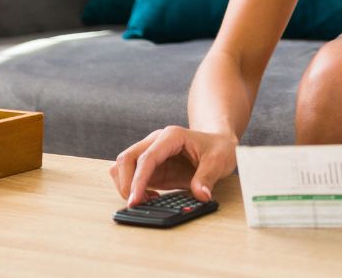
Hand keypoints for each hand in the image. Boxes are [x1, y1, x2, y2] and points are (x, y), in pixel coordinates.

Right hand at [109, 126, 237, 206]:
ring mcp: (151, 153)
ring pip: (123, 166)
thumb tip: (201, 195)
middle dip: (126, 184)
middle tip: (138, 205)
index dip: (138, 180)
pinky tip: (151, 198)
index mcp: (171, 137)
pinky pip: (132, 176)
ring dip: (127, 185)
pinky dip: (134, 188)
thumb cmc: (218, 147)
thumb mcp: (219, 161)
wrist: (218, 143)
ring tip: (146, 201)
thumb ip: (207, 177)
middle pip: (127, 159)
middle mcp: (156, 142)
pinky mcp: (151, 166)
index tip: (135, 201)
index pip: (146, 158)